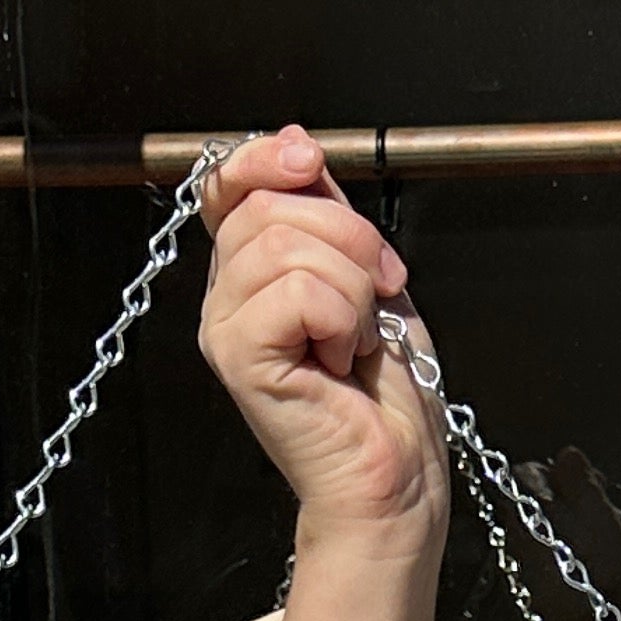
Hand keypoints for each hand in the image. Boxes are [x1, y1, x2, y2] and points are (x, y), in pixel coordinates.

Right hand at [197, 126, 450, 620]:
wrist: (395, 475)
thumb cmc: (384, 394)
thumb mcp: (366, 276)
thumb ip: (327, 213)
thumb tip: (296, 145)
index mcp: (253, 271)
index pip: (231, 182)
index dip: (267, 157)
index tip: (309, 160)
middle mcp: (226, 296)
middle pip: (270, 207)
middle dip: (349, 238)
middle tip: (379, 295)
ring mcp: (224, 328)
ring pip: (285, 245)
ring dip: (353, 286)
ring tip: (358, 337)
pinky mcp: (239, 359)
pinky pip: (297, 291)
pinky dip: (344, 318)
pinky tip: (342, 358)